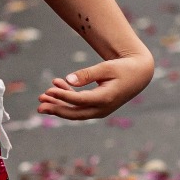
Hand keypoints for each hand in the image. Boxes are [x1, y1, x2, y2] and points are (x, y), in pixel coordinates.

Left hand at [37, 50, 153, 120]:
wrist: (139, 74)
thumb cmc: (123, 68)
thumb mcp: (106, 67)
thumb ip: (87, 74)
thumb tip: (68, 80)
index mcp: (105, 98)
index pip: (79, 101)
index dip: (63, 97)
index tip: (48, 91)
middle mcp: (102, 108)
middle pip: (74, 112)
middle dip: (55, 108)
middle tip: (39, 104)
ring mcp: (100, 110)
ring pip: (75, 112)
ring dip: (58, 104)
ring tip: (42, 97)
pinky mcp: (98, 107)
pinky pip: (80, 107)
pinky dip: (68, 98)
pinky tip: (58, 85)